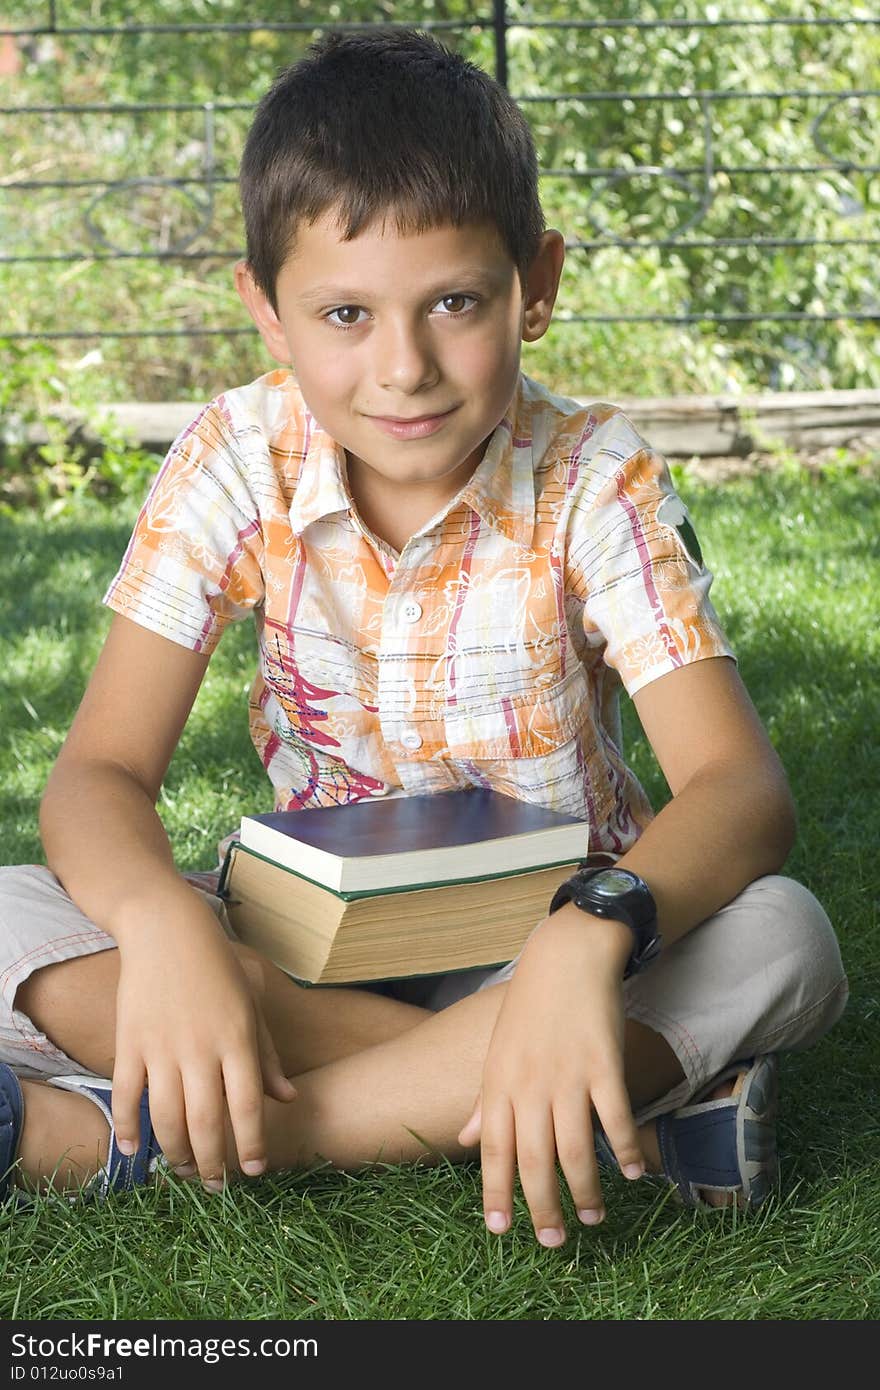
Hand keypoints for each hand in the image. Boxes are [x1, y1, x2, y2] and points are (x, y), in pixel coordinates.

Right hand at [111, 898, 295, 1187]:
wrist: (168, 930)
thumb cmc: (218, 968)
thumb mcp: (251, 1006)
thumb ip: (266, 1055)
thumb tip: (286, 1100)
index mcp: (237, 1039)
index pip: (247, 1107)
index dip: (250, 1145)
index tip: (252, 1172)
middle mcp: (201, 1048)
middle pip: (205, 1123)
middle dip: (212, 1163)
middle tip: (216, 1186)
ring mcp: (162, 1047)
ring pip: (166, 1118)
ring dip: (175, 1153)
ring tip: (184, 1170)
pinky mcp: (130, 1042)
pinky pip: (126, 1096)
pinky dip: (128, 1128)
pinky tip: (134, 1151)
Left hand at [457, 913, 643, 1245]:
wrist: (565, 957)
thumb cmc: (529, 1007)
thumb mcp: (497, 1051)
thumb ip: (486, 1100)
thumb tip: (465, 1140)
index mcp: (500, 1083)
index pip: (494, 1150)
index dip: (495, 1192)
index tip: (499, 1229)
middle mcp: (530, 1084)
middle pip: (534, 1159)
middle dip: (542, 1206)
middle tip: (553, 1240)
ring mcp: (568, 1075)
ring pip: (575, 1147)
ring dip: (584, 1189)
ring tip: (591, 1217)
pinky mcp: (604, 1063)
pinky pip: (615, 1116)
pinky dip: (625, 1148)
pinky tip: (632, 1173)